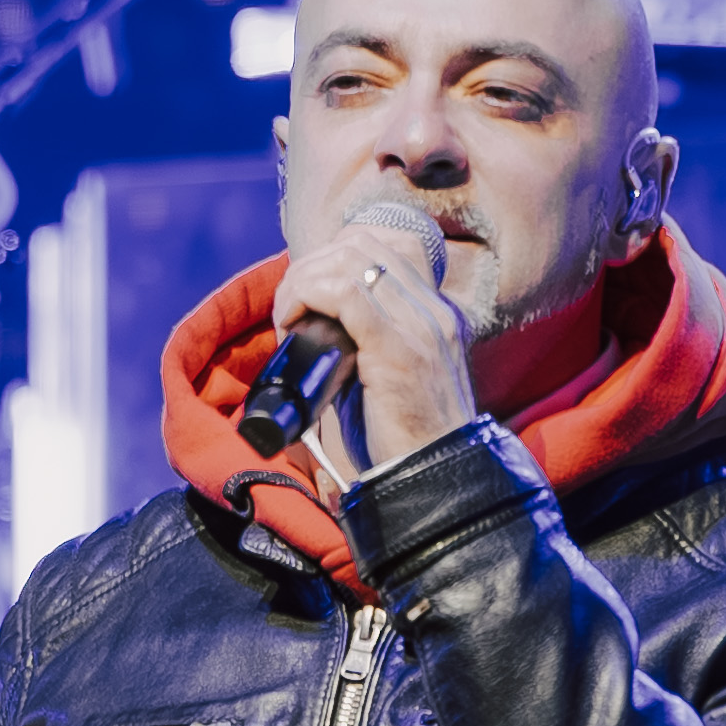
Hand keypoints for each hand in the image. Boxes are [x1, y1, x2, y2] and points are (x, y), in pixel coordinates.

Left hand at [268, 198, 477, 468]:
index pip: (381, 245)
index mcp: (436, 314)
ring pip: (349, 260)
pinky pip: (345, 293)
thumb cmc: (399, 441)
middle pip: (360, 243)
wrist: (433, 482)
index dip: (330, 258)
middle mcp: (435, 311)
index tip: (303, 297)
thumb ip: (362, 344)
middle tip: (288, 311)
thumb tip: (308, 323)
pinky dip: (306, 298)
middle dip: (310, 267)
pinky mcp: (400, 348)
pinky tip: (292, 327)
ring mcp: (422, 325)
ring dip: (303, 282)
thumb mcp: (384, 378)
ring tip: (288, 321)